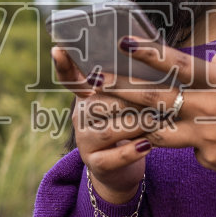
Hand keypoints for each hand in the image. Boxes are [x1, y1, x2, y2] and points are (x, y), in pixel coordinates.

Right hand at [49, 47, 150, 204]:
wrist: (122, 168)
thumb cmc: (129, 124)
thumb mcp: (125, 102)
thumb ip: (128, 81)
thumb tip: (145, 50)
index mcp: (87, 97)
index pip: (69, 78)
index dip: (63, 65)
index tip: (58, 49)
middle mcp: (80, 118)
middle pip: (97, 104)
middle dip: (128, 100)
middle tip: (156, 98)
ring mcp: (85, 142)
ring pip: (107, 131)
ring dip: (135, 124)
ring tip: (156, 120)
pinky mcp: (96, 164)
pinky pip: (112, 158)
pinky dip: (131, 151)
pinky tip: (148, 145)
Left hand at [92, 35, 215, 200]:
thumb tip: (208, 63)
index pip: (179, 64)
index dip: (149, 52)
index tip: (124, 43)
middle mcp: (209, 110)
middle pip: (157, 99)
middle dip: (122, 90)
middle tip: (95, 82)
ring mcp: (207, 139)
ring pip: (161, 130)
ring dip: (137, 123)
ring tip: (114, 118)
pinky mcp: (210, 160)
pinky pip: (192, 148)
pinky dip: (195, 141)